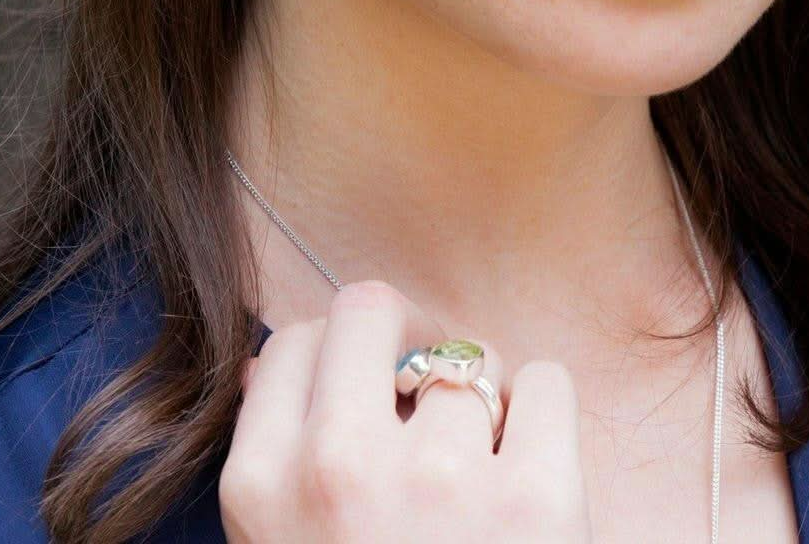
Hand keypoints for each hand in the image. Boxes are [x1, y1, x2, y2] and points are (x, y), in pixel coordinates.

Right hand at [219, 279, 591, 541]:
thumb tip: (277, 364)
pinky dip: (544, 417)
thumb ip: (270, 456)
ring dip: (478, 400)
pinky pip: (544, 382)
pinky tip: (528, 474)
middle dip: (399, 339)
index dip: (336, 361)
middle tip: (421, 391)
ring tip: (479, 468)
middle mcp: (338, 467)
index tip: (364, 392)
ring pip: (467, 354)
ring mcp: (439, 479)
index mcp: (263, 488)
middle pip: (370, 308)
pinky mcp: (538, 500)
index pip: (296, 342)